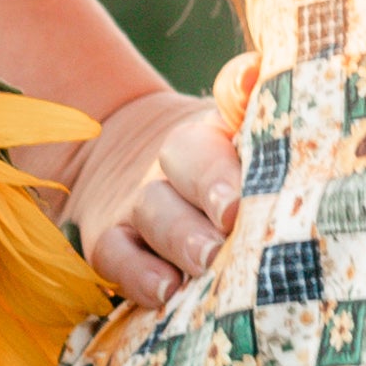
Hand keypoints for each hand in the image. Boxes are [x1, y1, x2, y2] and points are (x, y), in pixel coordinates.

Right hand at [53, 78, 244, 311]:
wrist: (131, 156)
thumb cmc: (223, 162)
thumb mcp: (239, 130)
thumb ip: (250, 105)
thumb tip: (255, 72)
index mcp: (210, 134)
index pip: (211, 139)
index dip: (220, 169)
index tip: (237, 203)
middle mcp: (170, 165)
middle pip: (181, 168)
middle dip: (206, 197)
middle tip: (233, 227)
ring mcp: (138, 205)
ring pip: (152, 215)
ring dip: (180, 240)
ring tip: (207, 264)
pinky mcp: (109, 242)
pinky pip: (114, 258)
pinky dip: (136, 276)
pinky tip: (164, 293)